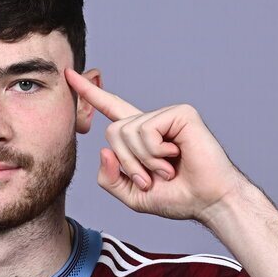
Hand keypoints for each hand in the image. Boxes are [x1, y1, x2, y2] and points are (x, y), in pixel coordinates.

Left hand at [65, 68, 247, 221]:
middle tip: (151, 179)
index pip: (111, 110)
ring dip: (144, 161)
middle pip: (113, 132)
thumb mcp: (132, 195)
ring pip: (128, 132)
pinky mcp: (180, 113)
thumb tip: (103, 150)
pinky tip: (174, 157)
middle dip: (128, 163)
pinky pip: (147, 130)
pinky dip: (155, 152)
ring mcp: (167, 115)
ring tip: (166, 171)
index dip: (90, 94)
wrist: (208, 201)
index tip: (69, 75)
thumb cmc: (177, 197)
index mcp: (141, 137)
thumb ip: (110, 179)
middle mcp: (152, 121)